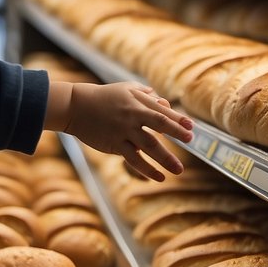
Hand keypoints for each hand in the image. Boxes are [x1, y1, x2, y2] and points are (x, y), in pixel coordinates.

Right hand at [59, 82, 193, 180]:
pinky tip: (159, 177)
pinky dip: (146, 169)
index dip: (178, 120)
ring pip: (148, 145)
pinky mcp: (114, 144)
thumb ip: (146, 95)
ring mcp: (123, 131)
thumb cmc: (103, 97)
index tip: (191, 128)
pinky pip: (133, 159)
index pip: (162, 111)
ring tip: (179, 170)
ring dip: (165, 158)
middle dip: (176, 132)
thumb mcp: (125, 89)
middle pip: (159, 124)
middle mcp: (132, 116)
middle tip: (190, 141)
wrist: (76, 107)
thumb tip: (164, 102)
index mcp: (137, 102)